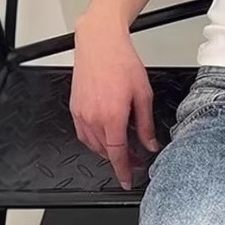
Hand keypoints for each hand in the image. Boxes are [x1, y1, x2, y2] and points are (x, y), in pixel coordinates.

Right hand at [70, 15, 159, 189]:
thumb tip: (150, 144)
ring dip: (107, 151)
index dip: (123, 170)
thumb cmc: (122, 62)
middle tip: (136, 159)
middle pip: (105, 152)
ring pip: (92, 145)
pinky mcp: (74, 108)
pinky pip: (83, 133)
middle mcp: (93, 118)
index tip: (127, 181)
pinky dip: (94, 141)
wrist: (100, 43)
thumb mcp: (143, 94)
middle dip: (120, 160)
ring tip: (124, 148)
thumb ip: (146, 123)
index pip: (117, 154)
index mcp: (112, 116)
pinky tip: (106, 136)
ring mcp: (80, 114)